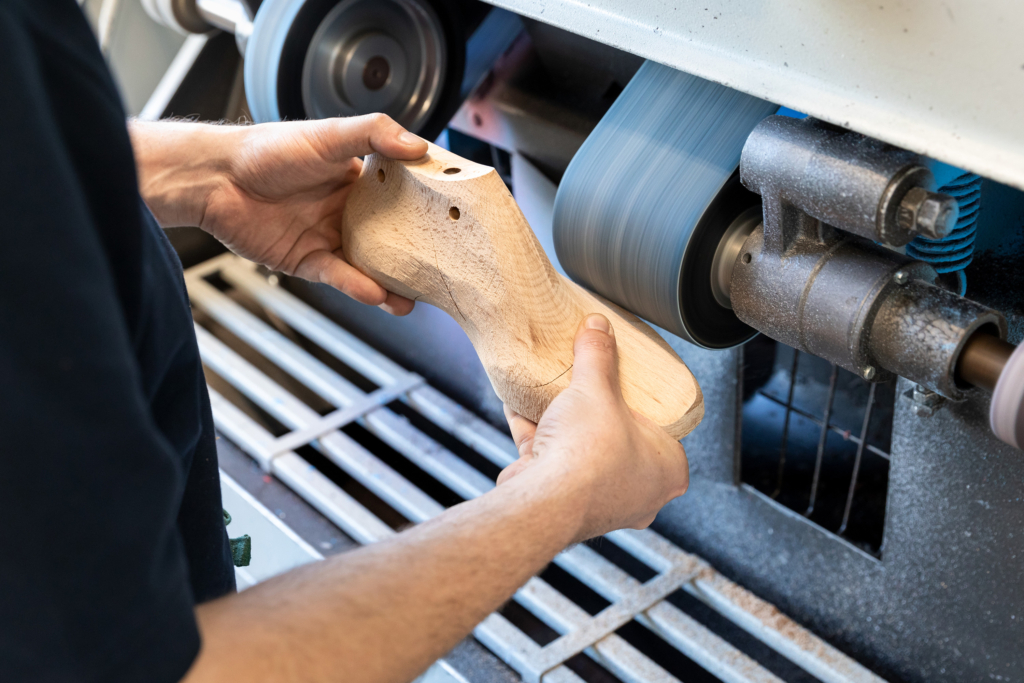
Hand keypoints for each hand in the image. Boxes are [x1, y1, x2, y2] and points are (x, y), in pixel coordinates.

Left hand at [131, 115, 426, 314]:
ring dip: (392, 282)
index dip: (427, 207)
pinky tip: (376, 293)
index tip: (455, 219)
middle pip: (392, 236)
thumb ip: (374, 135)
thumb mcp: (327, 134)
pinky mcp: (308, 261)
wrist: (215, 180)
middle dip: (416, 255)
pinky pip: (341, 277)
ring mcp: (330, 237)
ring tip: (414, 297)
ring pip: (371, 265)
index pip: (403, 195)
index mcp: (358, 179)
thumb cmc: (266, 150)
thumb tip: (418, 145)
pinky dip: (358, 287)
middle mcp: (348, 210)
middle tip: (443, 269)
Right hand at [498, 314, 688, 541]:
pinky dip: (536, 433)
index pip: (665, 427)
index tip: (628, 383)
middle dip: (600, 411)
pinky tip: (520, 404)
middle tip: (592, 385)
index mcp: (668, 470)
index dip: (645, 402)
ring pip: (584, 450)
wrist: (543, 502)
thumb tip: (598, 327)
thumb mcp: (597, 389)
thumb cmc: (588, 456)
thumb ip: (599, 355)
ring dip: (566, 421)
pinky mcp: (563, 500)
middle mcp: (640, 492)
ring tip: (555, 389)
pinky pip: (552, 459)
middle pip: (621, 436)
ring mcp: (601, 500)